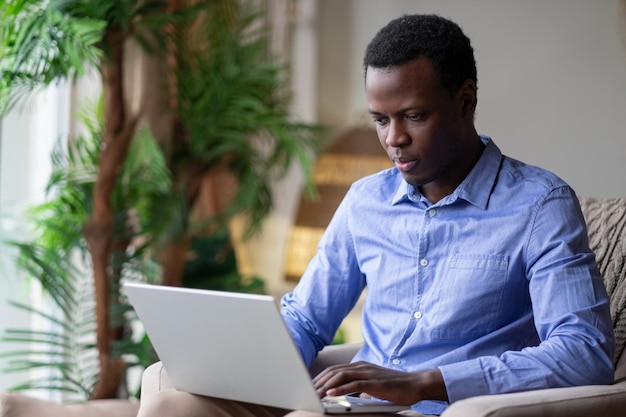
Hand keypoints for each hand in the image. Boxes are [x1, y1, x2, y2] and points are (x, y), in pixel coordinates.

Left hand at [312, 361, 447, 405]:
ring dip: (326, 385)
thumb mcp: (373, 384)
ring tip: (315, 394)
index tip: (310, 387)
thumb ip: (359, 385)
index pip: (335, 370)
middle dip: (319, 382)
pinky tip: (331, 393)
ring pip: (341, 376)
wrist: (415, 384)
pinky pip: (354, 384)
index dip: (321, 378)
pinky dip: (341, 388)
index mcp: (360, 366)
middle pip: (334, 371)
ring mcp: (368, 373)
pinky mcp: (374, 382)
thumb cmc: (395, 386)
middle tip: (307, 392)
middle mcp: (361, 366)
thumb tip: (346, 393)